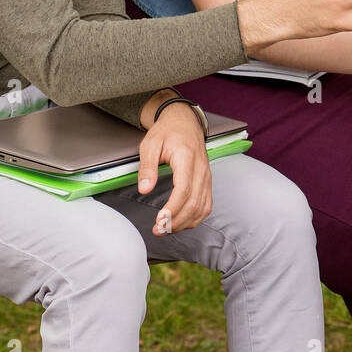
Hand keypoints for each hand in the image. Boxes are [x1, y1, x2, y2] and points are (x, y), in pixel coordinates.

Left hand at [137, 101, 210, 236]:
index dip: (173, 208)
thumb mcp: (150, 144)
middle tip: (158, 230)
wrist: (184, 121)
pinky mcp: (207, 181)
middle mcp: (201, 169)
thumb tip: (144, 189)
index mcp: (187, 159)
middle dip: (176, 221)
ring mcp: (206, 176)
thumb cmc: (167, 131)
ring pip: (202, 207)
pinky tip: (181, 222)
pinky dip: (196, 218)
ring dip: (185, 222)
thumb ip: (147, 167)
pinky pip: (206, 204)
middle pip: (194, 203)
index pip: (184, 189)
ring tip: (167, 229)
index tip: (160, 220)